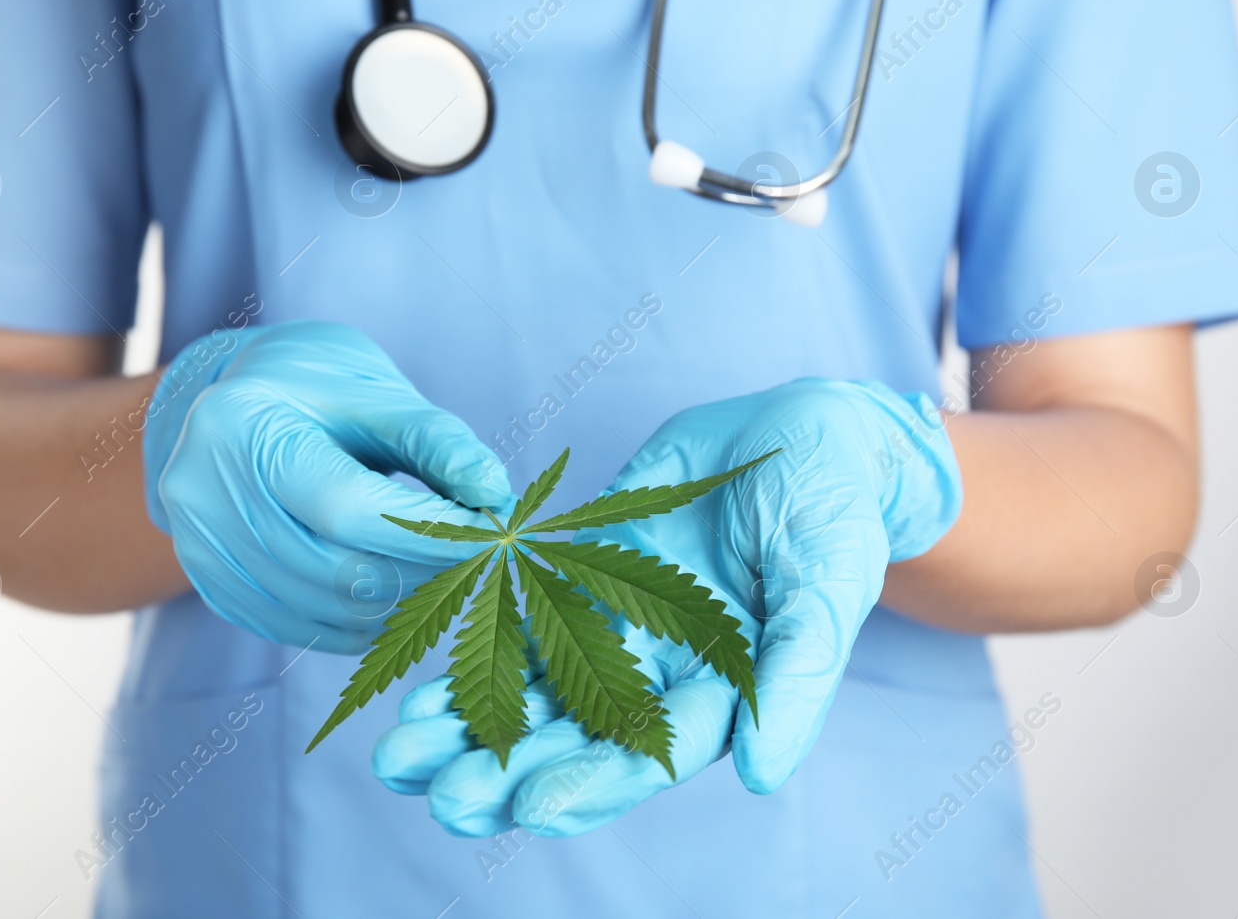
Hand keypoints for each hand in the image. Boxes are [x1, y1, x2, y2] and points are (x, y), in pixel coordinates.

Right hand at [144, 321, 513, 652]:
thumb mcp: (376, 395)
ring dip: (398, 604)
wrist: (230, 402)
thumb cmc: (316, 391)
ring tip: (442, 574)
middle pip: (333, 567)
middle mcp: (202, 489)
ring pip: (321, 608)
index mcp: (244, 423)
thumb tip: (496, 496)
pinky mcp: (210, 583)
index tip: (489, 535)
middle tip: (475, 560)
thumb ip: (437, 443)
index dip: (425, 532)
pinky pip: (298, 628)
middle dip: (420, 571)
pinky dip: (358, 623)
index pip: (345, 505)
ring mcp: (198, 544)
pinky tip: (394, 595)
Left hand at [371, 378, 960, 835]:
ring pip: (536, 692)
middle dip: (510, 772)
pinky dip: (472, 656)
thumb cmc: (836, 507)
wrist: (808, 431)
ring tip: (401, 762)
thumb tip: (761, 776)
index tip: (527, 808)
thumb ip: (799, 677)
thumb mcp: (829, 582)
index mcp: (723, 692)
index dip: (591, 782)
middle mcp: (663, 674)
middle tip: (442, 800)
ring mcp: (621, 627)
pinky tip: (416, 693)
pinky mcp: (586, 576)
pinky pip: (521, 623)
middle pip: (579, 739)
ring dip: (472, 728)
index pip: (651, 756)